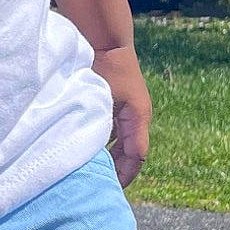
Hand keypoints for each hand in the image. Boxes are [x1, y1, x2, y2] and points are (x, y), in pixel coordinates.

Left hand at [96, 42, 151, 186]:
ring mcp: (131, 111)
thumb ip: (99, 126)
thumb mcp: (100, 98)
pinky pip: (117, 132)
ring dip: (111, 158)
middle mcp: (138, 117)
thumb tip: (91, 154)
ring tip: (96, 175)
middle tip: (102, 189)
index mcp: (138, 117)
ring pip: (123, 143)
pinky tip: (91, 153)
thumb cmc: (103, 66)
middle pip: (130, 153)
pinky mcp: (122, 106)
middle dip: (118, 171)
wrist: (107, 40)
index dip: (125, 175)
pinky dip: (106, 144)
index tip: (112, 190)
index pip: (136, 156)